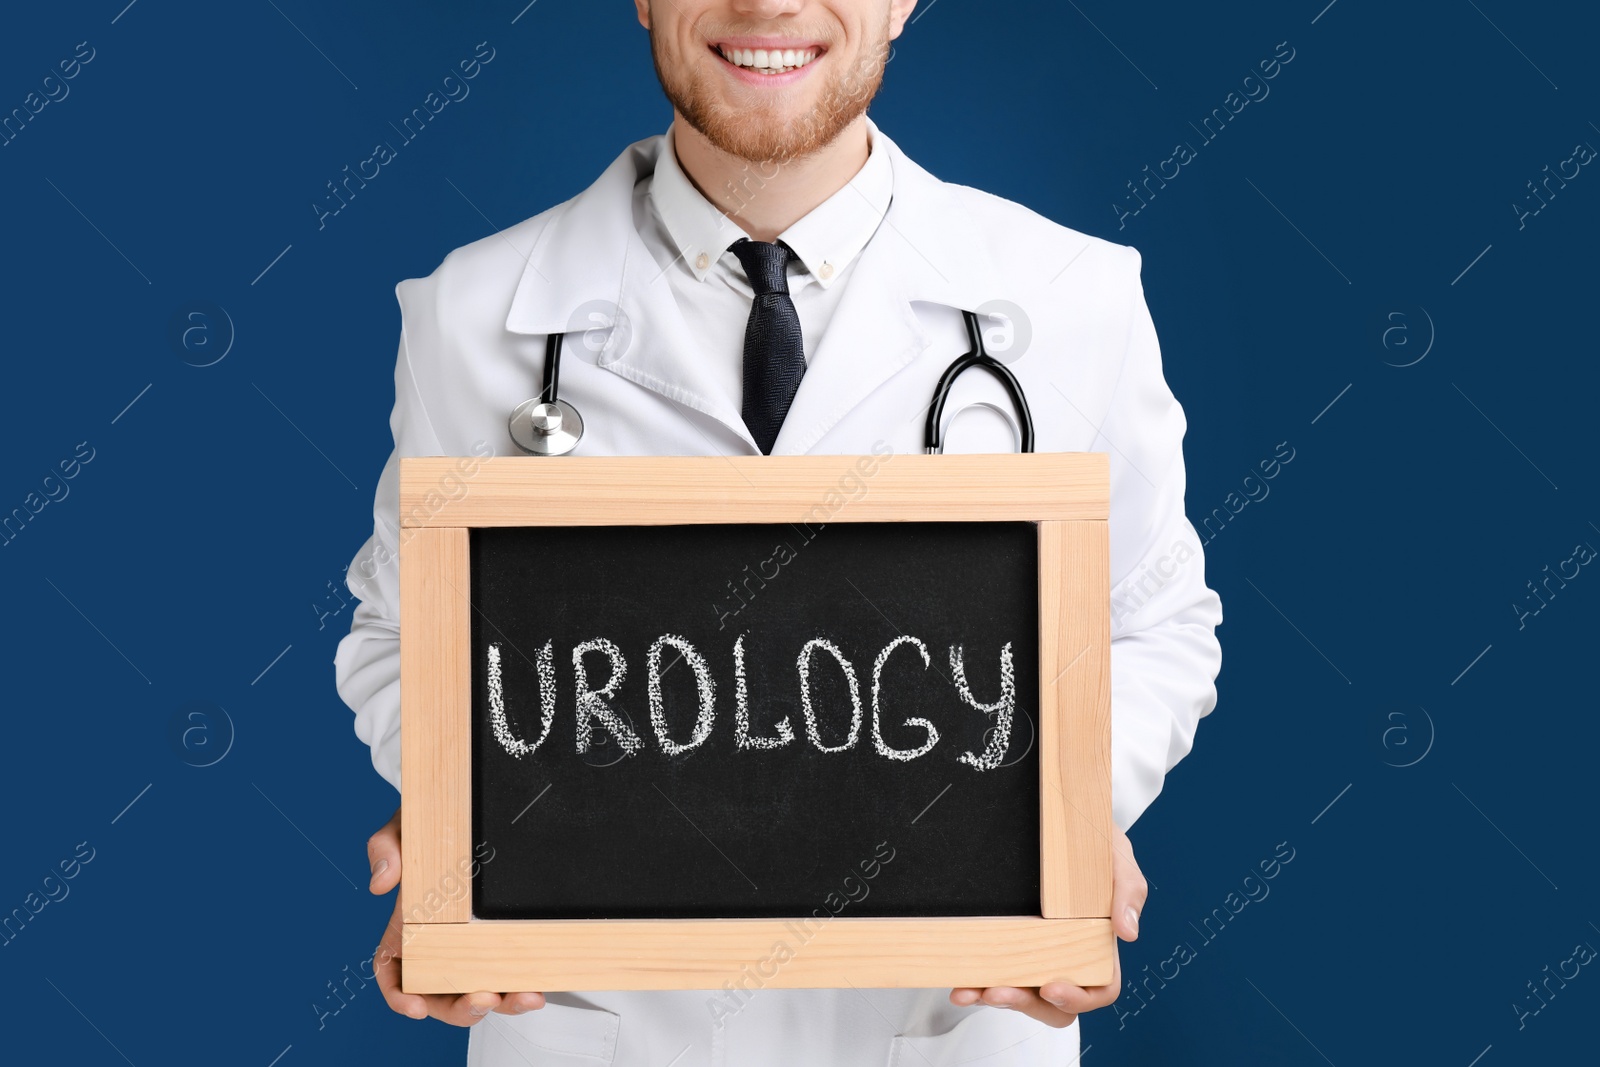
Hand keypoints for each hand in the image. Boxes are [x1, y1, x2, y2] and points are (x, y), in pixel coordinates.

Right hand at [367, 806, 546, 1024]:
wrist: (466, 808)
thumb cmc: (429, 825)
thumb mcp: (403, 828)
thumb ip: (385, 848)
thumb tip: (381, 884)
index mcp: (405, 929)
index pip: (393, 973)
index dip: (400, 997)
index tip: (415, 1008)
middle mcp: (436, 945)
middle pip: (440, 994)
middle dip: (461, 1008)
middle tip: (484, 998)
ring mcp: (470, 945)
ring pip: (478, 990)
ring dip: (501, 1002)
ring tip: (524, 997)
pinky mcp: (500, 939)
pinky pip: (507, 971)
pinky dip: (520, 984)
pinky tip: (537, 985)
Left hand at [949, 826, 1144, 1027]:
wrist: (1057, 813)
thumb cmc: (1091, 839)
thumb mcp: (1115, 856)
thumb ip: (1128, 889)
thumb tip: (1128, 933)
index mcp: (1097, 943)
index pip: (1098, 988)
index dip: (1077, 998)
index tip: (1050, 988)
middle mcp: (1066, 953)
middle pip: (1054, 1004)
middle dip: (1027, 1005)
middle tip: (999, 991)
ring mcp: (1034, 950)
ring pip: (1021, 994)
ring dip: (996, 998)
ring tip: (973, 990)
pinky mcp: (1005, 941)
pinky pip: (993, 974)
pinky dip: (976, 984)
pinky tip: (962, 984)